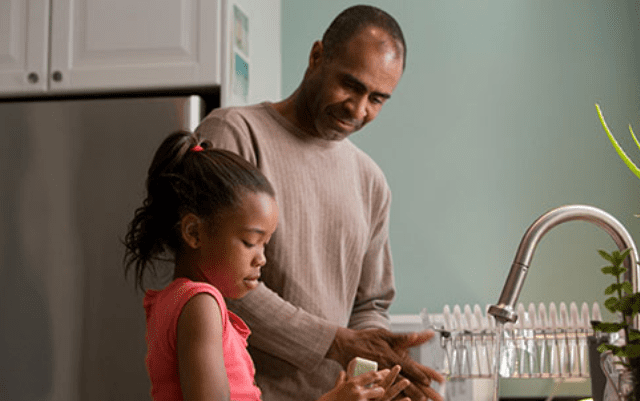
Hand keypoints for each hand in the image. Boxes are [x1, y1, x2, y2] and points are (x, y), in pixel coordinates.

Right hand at [326, 328, 444, 400]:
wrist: (345, 345)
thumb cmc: (366, 338)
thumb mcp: (385, 335)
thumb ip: (403, 337)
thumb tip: (417, 334)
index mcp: (392, 356)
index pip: (410, 368)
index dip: (421, 375)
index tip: (432, 381)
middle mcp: (387, 368)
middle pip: (407, 382)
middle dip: (422, 391)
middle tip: (434, 398)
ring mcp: (380, 377)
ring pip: (398, 390)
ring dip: (412, 397)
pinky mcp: (373, 382)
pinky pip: (387, 392)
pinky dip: (397, 398)